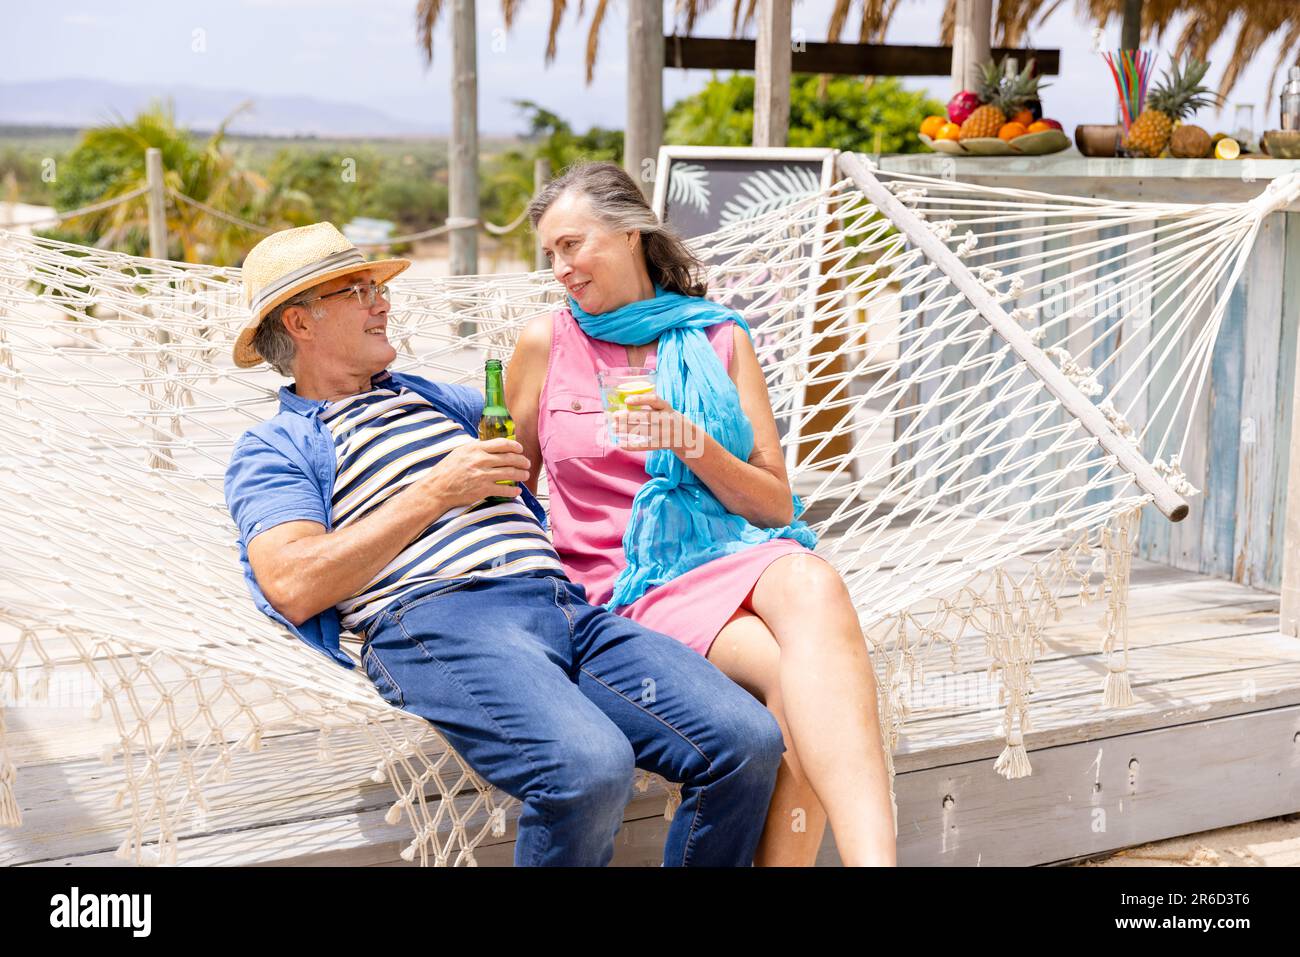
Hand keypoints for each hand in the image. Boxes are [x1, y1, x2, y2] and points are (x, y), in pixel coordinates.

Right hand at [408, 438, 529, 509]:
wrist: (437, 488)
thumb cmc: (448, 469)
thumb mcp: (461, 452)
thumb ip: (477, 448)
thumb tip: (492, 445)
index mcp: (475, 448)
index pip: (502, 444)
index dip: (515, 446)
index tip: (520, 449)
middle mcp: (480, 460)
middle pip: (509, 458)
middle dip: (522, 461)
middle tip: (526, 464)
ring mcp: (482, 475)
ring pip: (510, 473)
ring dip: (521, 475)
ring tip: (525, 475)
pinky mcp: (483, 489)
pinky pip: (504, 489)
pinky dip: (513, 491)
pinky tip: (517, 491)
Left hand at [614, 394, 698, 454]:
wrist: (688, 437)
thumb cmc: (670, 419)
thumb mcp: (665, 409)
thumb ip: (650, 405)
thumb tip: (625, 402)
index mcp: (667, 408)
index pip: (654, 400)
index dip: (640, 399)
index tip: (626, 400)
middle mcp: (667, 419)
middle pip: (646, 417)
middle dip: (629, 416)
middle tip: (614, 416)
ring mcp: (665, 433)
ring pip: (643, 431)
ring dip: (626, 429)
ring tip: (614, 428)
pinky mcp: (662, 444)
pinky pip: (645, 445)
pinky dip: (632, 446)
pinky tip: (620, 443)